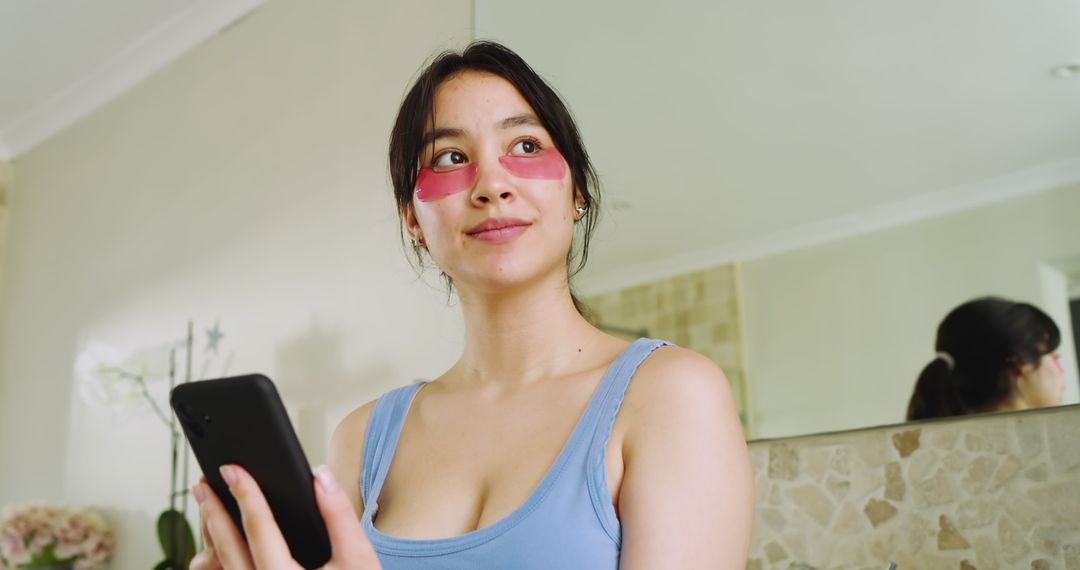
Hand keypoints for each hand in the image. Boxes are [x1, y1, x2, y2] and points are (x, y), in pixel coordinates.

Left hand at [190, 465, 380, 568]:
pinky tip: (223, 540)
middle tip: (203, 485)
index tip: (233, 470)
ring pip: (222, 567)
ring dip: (213, 535)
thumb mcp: (358, 558)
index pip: (259, 530)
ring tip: (208, 507)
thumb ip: (339, 515)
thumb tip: (321, 476)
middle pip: (228, 549)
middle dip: (213, 513)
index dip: (246, 494)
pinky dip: (222, 556)